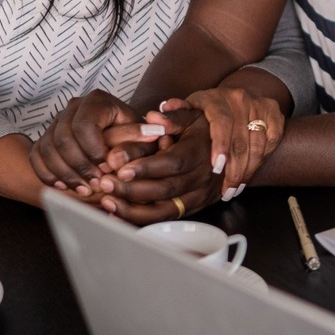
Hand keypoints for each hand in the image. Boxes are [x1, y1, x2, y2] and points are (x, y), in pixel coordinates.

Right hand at [28, 90, 165, 192]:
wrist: (113, 147)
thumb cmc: (132, 142)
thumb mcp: (143, 139)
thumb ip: (144, 139)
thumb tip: (154, 134)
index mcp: (97, 101)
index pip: (85, 126)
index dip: (94, 151)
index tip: (108, 170)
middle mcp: (73, 107)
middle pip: (63, 137)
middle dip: (79, 166)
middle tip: (95, 185)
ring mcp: (56, 122)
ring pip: (48, 148)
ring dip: (65, 173)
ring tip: (83, 190)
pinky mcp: (45, 138)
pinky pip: (37, 157)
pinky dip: (48, 174)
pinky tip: (64, 187)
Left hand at [76, 107, 221, 223]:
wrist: (229, 150)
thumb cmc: (206, 130)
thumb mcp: (194, 115)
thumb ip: (173, 117)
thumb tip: (154, 117)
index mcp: (200, 152)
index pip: (173, 163)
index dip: (147, 168)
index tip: (122, 168)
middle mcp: (201, 177)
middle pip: (166, 190)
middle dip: (132, 190)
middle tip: (105, 184)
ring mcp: (198, 196)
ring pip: (166, 210)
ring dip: (134, 210)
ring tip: (107, 202)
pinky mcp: (193, 208)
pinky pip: (167, 218)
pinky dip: (142, 219)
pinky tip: (120, 214)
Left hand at [146, 89, 284, 198]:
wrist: (237, 97)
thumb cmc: (207, 110)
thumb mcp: (188, 111)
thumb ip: (173, 118)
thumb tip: (154, 118)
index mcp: (216, 98)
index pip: (221, 122)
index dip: (220, 145)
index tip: (216, 167)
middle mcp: (240, 99)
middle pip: (241, 138)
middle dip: (234, 168)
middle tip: (225, 190)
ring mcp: (260, 106)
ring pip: (258, 144)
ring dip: (247, 170)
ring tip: (234, 189)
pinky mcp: (275, 116)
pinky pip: (271, 143)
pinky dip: (260, 162)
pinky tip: (247, 177)